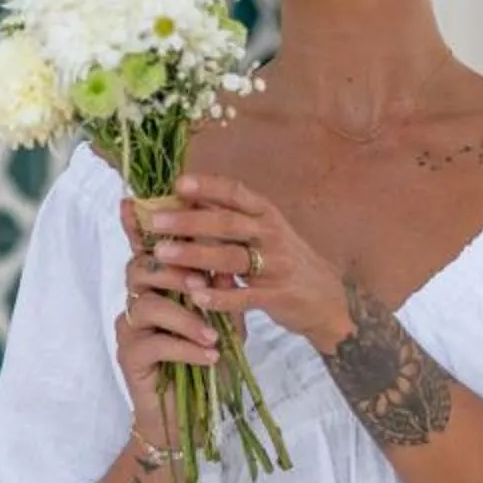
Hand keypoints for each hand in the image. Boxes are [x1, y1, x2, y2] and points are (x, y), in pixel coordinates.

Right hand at [113, 208, 220, 451]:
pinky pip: (155, 342)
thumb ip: (223, 292)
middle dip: (173, 270)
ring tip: (213, 333)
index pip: (148, 248)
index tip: (138, 200)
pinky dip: (187, 347)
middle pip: (141, 268)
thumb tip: (230, 261)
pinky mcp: (129, 356)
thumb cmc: (205, 363)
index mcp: (158, 286)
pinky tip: (209, 357)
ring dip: (186, 317)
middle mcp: (137, 301)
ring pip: (148, 304)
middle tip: (201, 284)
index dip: (140, 224)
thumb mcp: (224, 323)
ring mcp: (130, 328)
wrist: (187, 419)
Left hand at [131, 175, 350, 353]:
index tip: (177, 183)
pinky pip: (245, 296)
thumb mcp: (265, 231)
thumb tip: (187, 198)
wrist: (327, 299)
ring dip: (196, 255)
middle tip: (156, 220)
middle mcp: (272, 235)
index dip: (208, 186)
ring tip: (164, 254)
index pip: (236, 193)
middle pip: (227, 223)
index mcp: (267, 214)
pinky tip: (196, 296)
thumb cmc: (284, 260)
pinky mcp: (278, 296)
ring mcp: (276, 266)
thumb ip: (231, 217)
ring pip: (232, 257)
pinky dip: (220, 297)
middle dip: (189, 221)